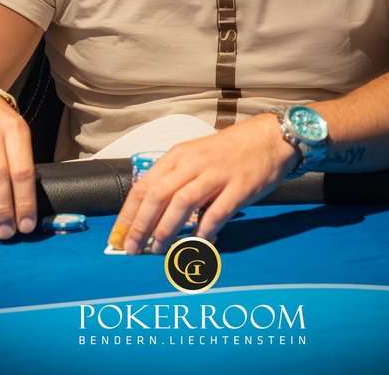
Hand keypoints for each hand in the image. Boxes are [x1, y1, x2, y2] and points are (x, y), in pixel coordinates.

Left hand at [108, 113, 298, 253]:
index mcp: (178, 156)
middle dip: (141, 225)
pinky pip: (216, 213)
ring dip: (166, 230)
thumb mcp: (195, 156)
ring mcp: (216, 175)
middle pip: (158, 195)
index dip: (129, 213)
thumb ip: (176, 180)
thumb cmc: (229, 150)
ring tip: (158, 249)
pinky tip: (199, 243)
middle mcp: (193, 163)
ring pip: (182, 204)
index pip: (144, 185)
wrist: (269, 138)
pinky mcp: (239, 187)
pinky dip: (204, 231)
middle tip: (131, 249)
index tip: (118, 235)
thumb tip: (152, 213)